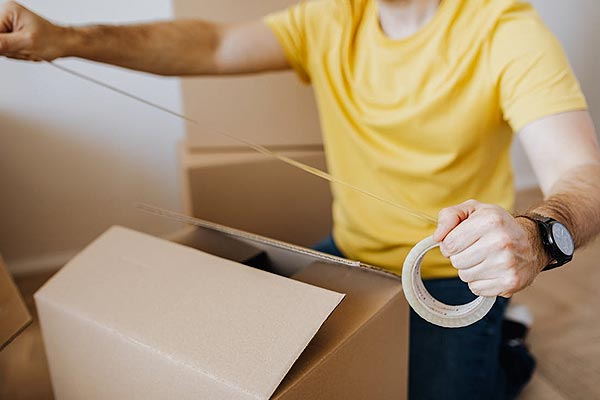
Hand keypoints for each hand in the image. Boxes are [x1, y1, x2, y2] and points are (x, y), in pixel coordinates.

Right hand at [0, 1, 66, 60]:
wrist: (64, 43)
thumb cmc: (52, 41)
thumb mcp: (24, 44)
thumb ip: (1, 44)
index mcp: (8, 11)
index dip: (0, 45)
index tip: (8, 49)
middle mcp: (6, 13)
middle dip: (4, 47)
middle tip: (19, 49)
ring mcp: (8, 22)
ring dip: (9, 50)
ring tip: (24, 49)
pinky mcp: (10, 31)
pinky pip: (2, 44)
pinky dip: (11, 50)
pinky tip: (22, 49)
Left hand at [433, 200, 547, 297]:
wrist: (533, 242)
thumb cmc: (497, 225)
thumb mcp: (473, 210)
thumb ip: (449, 216)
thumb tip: (437, 237)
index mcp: (490, 221)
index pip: (449, 244)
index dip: (449, 244)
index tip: (461, 240)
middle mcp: (500, 242)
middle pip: (456, 261)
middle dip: (460, 256)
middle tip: (475, 249)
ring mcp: (507, 264)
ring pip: (465, 276)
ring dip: (470, 269)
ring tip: (485, 259)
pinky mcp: (510, 282)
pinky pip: (476, 288)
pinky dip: (480, 282)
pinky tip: (492, 270)